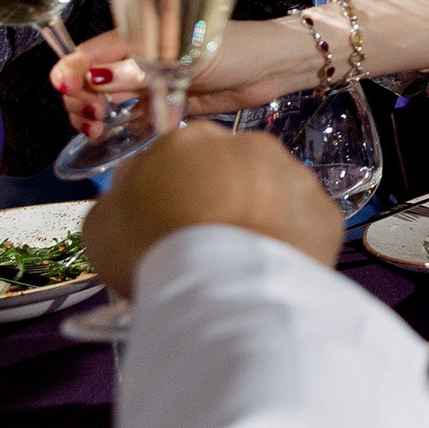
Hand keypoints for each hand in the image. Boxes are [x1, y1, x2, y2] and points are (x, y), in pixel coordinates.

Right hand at [53, 19, 310, 134]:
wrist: (272, 69)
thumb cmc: (235, 50)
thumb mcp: (185, 57)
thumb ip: (141, 69)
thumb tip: (95, 77)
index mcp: (138, 37)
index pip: (87, 53)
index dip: (70, 72)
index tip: (69, 91)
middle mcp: (137, 60)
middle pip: (87, 80)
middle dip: (79, 100)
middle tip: (93, 119)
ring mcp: (149, 84)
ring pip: (105, 101)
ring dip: (93, 117)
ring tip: (99, 130)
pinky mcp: (164, 106)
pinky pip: (131, 120)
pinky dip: (121, 130)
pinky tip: (121, 137)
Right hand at [83, 122, 341, 298]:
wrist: (222, 289)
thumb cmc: (152, 250)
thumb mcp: (103, 221)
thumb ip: (124, 193)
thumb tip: (141, 183)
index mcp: (191, 139)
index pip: (179, 155)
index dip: (171, 189)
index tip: (167, 220)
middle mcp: (250, 145)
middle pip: (230, 169)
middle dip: (219, 198)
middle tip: (203, 243)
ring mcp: (294, 176)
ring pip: (272, 193)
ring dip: (258, 218)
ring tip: (237, 263)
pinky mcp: (325, 212)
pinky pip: (302, 224)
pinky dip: (288, 243)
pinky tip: (267, 271)